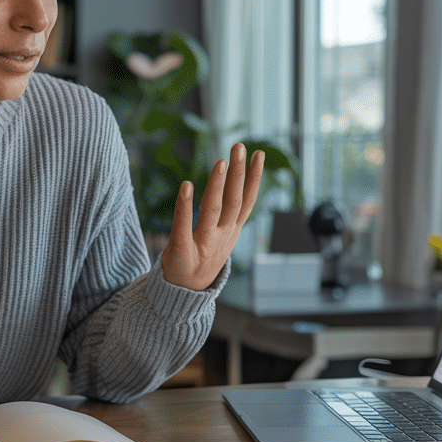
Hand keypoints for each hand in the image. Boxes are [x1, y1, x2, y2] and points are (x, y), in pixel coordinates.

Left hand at [161, 144, 265, 289]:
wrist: (185, 295)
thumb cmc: (202, 259)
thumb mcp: (222, 237)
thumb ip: (226, 214)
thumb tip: (233, 184)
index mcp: (232, 231)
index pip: (247, 201)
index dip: (254, 178)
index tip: (259, 154)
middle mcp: (221, 235)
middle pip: (233, 201)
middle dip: (238, 174)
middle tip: (239, 147)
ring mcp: (203, 243)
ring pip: (213, 210)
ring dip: (217, 185)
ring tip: (221, 161)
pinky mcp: (181, 250)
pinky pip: (183, 226)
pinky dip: (184, 206)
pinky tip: (185, 185)